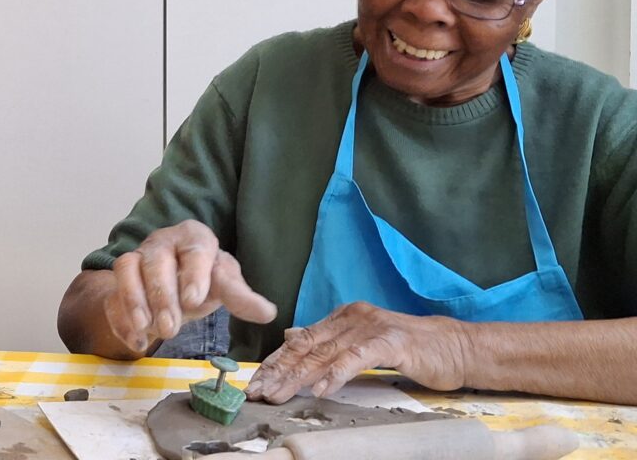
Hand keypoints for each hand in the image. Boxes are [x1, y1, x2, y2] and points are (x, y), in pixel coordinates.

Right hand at [104, 220, 276, 352]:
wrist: (171, 286)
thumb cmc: (201, 280)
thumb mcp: (223, 285)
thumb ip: (241, 297)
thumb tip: (268, 313)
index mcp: (193, 237)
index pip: (194, 249)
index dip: (194, 273)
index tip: (194, 300)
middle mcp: (161, 242)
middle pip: (156, 260)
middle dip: (162, 296)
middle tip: (171, 329)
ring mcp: (136, 259)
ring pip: (126, 268)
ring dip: (134, 300)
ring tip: (147, 329)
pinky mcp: (117, 283)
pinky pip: (111, 295)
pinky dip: (121, 319)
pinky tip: (136, 341)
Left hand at [245, 301, 468, 402]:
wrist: (456, 347)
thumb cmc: (410, 349)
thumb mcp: (363, 342)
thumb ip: (329, 341)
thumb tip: (292, 335)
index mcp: (343, 316)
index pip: (301, 340)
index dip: (276, 361)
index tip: (256, 381)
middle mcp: (352, 317)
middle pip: (308, 346)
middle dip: (280, 370)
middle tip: (258, 391)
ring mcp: (371, 327)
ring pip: (326, 353)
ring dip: (299, 376)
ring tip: (279, 393)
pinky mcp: (392, 341)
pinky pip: (357, 358)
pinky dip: (337, 374)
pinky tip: (321, 389)